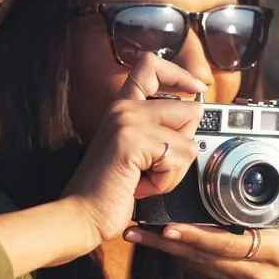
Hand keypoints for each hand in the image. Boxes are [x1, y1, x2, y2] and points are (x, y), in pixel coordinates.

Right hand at [64, 53, 206, 245]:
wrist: (83, 214)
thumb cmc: (110, 190)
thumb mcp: (135, 152)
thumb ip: (156, 130)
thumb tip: (194, 116)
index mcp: (123, 105)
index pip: (152, 64)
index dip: (180, 73)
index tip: (195, 87)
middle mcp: (124, 107)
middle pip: (190, 108)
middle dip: (183, 146)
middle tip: (152, 166)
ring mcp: (127, 121)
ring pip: (189, 138)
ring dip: (173, 169)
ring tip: (143, 177)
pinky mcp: (132, 140)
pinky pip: (178, 157)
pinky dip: (165, 181)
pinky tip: (139, 184)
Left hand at [123, 142, 278, 278]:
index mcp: (271, 250)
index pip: (229, 245)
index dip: (198, 237)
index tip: (171, 225)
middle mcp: (249, 270)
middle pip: (200, 256)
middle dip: (167, 242)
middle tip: (139, 226)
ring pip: (191, 264)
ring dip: (163, 249)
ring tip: (136, 231)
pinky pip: (193, 269)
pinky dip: (173, 255)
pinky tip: (151, 241)